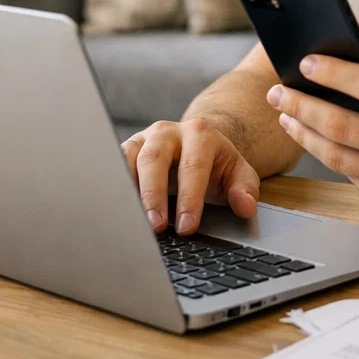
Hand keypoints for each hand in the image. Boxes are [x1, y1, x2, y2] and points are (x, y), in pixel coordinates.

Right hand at [121, 119, 260, 235]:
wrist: (197, 144)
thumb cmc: (216, 164)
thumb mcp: (238, 174)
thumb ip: (245, 189)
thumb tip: (245, 206)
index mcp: (200, 134)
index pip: (193, 166)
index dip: (190, 199)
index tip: (188, 227)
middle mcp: (168, 132)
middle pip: (155, 159)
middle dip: (154, 195)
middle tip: (156, 227)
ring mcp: (144, 138)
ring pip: (129, 159)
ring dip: (128, 192)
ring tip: (131, 222)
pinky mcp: (126, 149)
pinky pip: (114, 164)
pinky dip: (114, 186)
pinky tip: (116, 210)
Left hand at [266, 47, 358, 232]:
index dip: (334, 73)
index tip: (307, 63)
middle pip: (341, 124)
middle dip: (302, 105)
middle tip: (278, 92)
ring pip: (338, 156)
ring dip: (306, 135)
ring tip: (287, 118)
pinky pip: (355, 178)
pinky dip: (333, 158)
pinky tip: (319, 142)